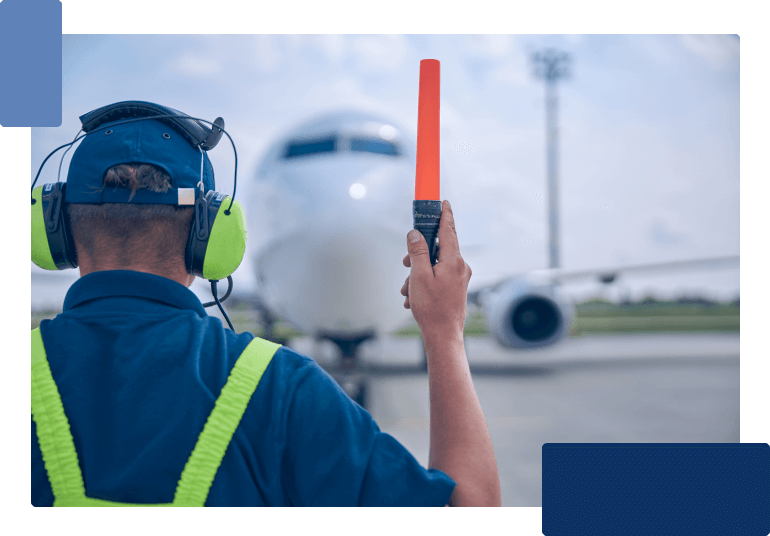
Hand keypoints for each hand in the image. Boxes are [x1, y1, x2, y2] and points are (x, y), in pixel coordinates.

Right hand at [401, 200, 471, 336]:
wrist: (444, 336)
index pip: (449, 230)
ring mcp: (460, 278)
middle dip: (418, 256)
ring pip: (435, 266)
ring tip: (407, 291)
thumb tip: (415, 234)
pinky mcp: (457, 289)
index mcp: (454, 260)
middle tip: (405, 266)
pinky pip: (438, 278)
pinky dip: (424, 283)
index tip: (444, 202)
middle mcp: (461, 267)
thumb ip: (418, 252)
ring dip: (417, 274)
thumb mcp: (419, 276)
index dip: (445, 214)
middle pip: (438, 249)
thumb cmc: (432, 307)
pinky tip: (413, 298)